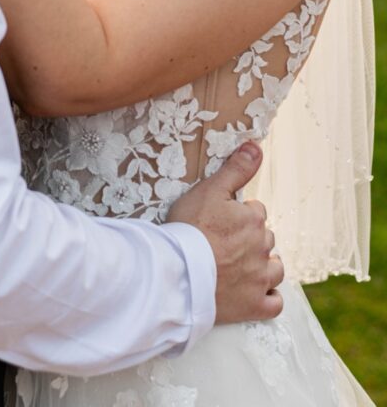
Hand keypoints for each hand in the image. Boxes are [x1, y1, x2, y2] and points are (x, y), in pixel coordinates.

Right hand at [168, 142, 282, 323]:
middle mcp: (263, 248)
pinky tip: (256, 291)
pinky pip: (274, 302)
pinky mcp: (254, 306)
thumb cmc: (189, 228)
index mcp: (253, 219)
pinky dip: (268, 297)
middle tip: (224, 242)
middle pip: (265, 238)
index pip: (256, 211)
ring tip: (241, 265)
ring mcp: (260, 279)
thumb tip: (257, 146)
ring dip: (264, 266)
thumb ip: (236, 168)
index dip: (239, 214)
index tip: (221, 220)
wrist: (178, 273)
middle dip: (251, 239)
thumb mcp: (209, 189)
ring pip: (275, 268)